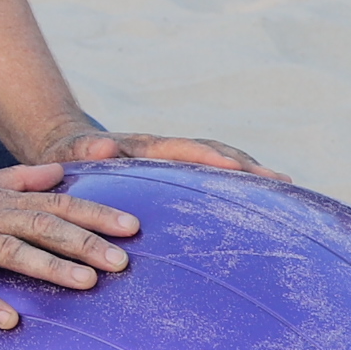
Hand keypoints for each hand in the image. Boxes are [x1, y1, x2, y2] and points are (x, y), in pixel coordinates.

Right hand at [0, 164, 140, 332]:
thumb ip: (21, 179)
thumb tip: (61, 172)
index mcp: (2, 200)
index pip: (58, 205)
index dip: (96, 214)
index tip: (133, 227)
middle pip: (43, 226)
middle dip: (85, 243)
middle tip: (123, 262)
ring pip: (12, 250)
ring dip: (50, 266)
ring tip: (86, 283)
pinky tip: (9, 322)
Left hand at [35, 122, 282, 180]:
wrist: (65, 148)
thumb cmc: (65, 157)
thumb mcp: (69, 154)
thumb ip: (85, 152)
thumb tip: (104, 146)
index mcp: (142, 146)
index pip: (182, 149)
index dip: (210, 156)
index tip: (238, 165)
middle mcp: (164, 149)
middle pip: (212, 152)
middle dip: (246, 165)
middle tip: (283, 181)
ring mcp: (172, 161)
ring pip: (217, 162)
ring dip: (249, 174)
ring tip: (285, 189)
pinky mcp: (174, 175)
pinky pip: (209, 177)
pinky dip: (235, 184)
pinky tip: (261, 203)